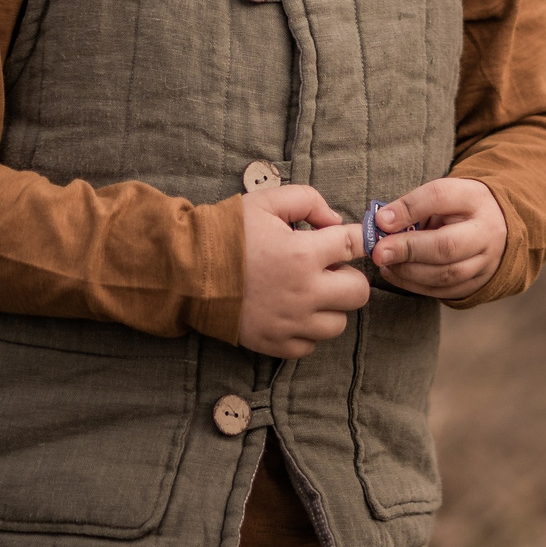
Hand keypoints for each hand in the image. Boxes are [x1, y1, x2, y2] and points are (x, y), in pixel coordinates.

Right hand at [237, 183, 371, 356]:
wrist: (186, 271)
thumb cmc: (227, 233)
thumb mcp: (267, 202)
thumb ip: (308, 201)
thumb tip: (336, 221)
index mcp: (304, 253)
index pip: (355, 245)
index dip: (359, 240)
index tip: (354, 241)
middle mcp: (304, 292)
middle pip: (359, 292)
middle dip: (349, 277)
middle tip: (327, 269)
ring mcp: (291, 322)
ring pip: (339, 323)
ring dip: (330, 307)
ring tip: (308, 292)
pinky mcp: (275, 343)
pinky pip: (311, 345)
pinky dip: (307, 331)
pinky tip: (292, 313)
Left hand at [368, 177, 505, 300]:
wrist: (496, 228)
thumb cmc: (458, 210)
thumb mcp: (441, 198)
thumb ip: (412, 207)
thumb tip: (380, 223)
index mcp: (474, 199)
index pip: (440, 197)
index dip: (408, 208)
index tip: (381, 220)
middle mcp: (486, 232)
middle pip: (447, 246)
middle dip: (408, 250)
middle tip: (378, 252)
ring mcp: (486, 262)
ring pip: (445, 274)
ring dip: (408, 272)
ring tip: (384, 263)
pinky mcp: (478, 284)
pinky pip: (443, 291)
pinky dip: (413, 285)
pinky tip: (395, 273)